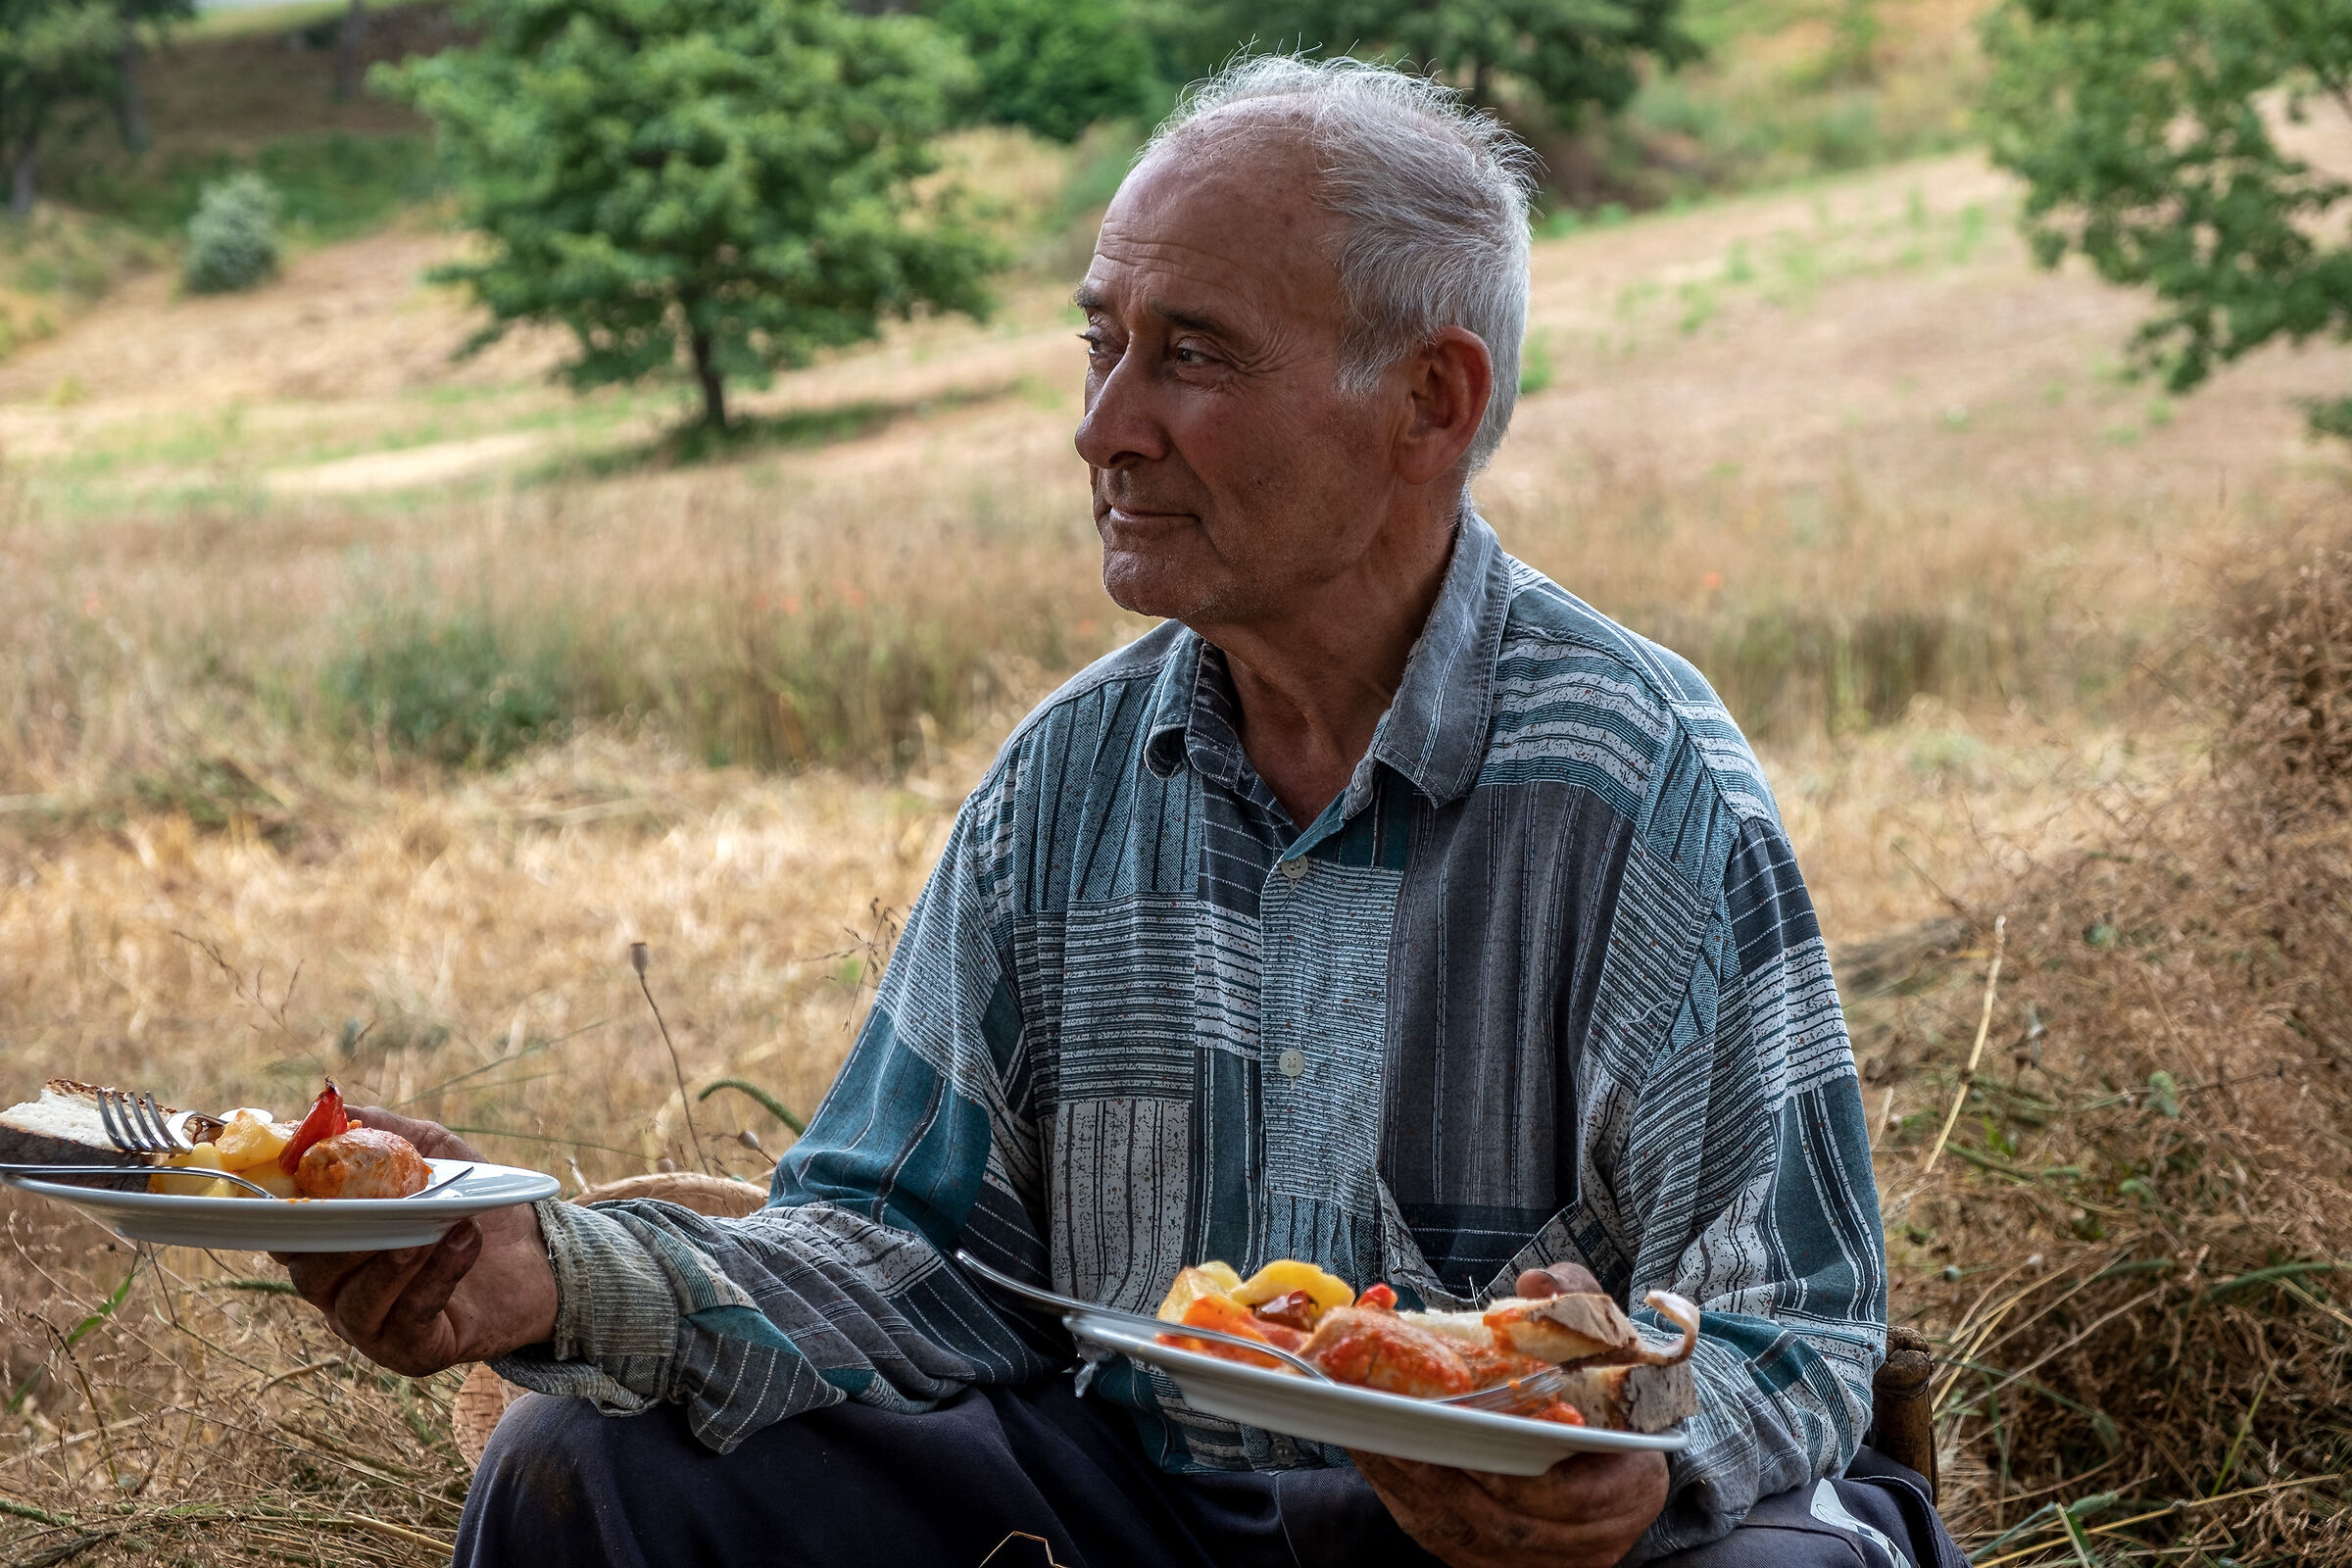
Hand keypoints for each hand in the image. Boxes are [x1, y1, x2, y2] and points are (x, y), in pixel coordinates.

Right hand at [271, 1108, 558, 1376]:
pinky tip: (463, 1241)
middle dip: (342, 1234)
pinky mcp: (413, 1351)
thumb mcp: (429, 1152)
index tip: (307, 1177)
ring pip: (354, 1302)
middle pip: (310, 1272)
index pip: (286, 1235)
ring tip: (434, 1225)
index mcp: (331, 1245)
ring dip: (393, 1259)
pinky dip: (434, 1278)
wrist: (538, 1253)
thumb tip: (331, 1110)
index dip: (287, 1209)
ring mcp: (372, 1327)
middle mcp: (339, 1292)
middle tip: (382, 1201)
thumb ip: (380, 1132)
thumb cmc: (470, 1201)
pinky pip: (407, 1320)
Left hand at [1355, 1260, 1660, 1566]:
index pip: (1573, 1498)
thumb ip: (1577, 1306)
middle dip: (1443, 1477)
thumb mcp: (1609, 1342)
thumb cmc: (1609, 1394)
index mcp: (1629, 1489)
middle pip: (1505, 1522)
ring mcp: (1545, 1561)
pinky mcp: (1503, 1565)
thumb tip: (1536, 1285)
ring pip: (1468, 1536)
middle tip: (1394, 1428)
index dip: (1515, 1475)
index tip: (1469, 1437)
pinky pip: (1447, 1542)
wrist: (1618, 1452)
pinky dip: (1407, 1502)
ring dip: (1413, 1489)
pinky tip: (1377, 1458)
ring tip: (1371, 1437)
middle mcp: (1592, 1541)